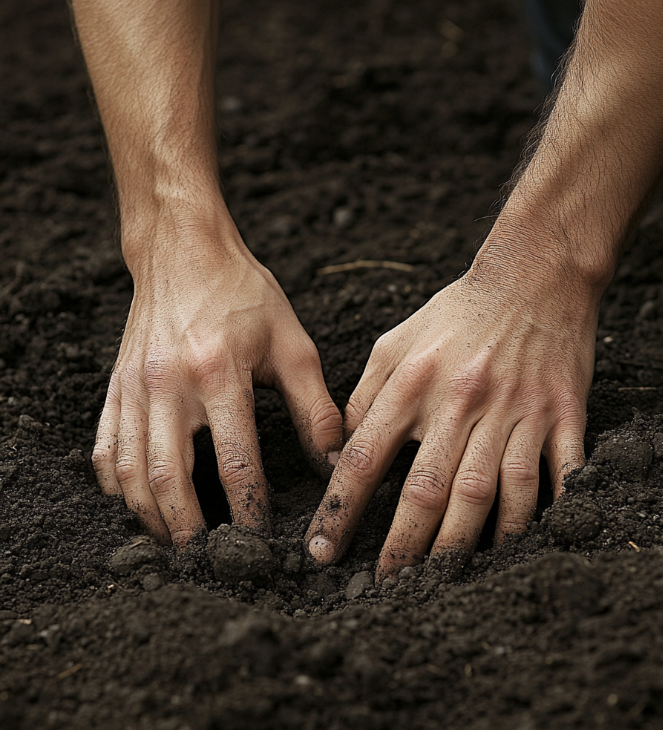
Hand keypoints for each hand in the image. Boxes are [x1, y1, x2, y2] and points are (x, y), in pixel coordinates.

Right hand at [92, 212, 342, 544]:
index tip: (262, 542)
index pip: (235, 462)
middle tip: (211, 561)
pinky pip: (104, 448)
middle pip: (168, 478)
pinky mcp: (116, 385)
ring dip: (150, 517)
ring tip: (174, 544)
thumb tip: (335, 460)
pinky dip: (117, 485)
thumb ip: (315, 407)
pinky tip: (135, 503)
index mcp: (219, 373)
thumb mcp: (292, 344)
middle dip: (188, 530)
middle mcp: (169, 384)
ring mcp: (134, 387)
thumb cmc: (244, 294)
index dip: (249, 511)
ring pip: (130, 472)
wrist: (183, 251)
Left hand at [305, 247, 599, 580]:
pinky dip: (542, 515)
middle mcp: (464, 400)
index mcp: (415, 381)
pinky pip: (555, 476)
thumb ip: (366, 394)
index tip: (322, 551)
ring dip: (466, 544)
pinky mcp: (563, 414)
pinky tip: (522, 547)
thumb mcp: (397, 341)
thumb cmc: (458, 313)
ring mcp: (517, 410)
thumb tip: (340, 448)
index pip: (366, 455)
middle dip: (404, 547)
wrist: (535, 276)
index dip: (340, 509)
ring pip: (491, 495)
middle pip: (429, 489)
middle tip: (385, 586)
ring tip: (442, 580)